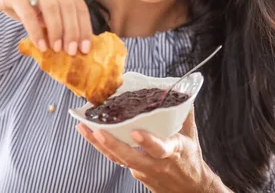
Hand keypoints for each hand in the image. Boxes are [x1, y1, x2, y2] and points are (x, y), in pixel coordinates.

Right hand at [0, 0, 92, 54]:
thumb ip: (56, 16)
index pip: (78, 3)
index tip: (86, 47)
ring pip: (52, 6)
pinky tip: (40, 45)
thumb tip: (73, 41)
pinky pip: (28, 12)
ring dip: (57, 31)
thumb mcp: (40, 4)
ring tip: (57, 49)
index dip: (84, 27)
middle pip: (68, 5)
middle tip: (72, 51)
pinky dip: (36, 31)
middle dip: (73, 31)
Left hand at [76, 108, 229, 192]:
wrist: (190, 190)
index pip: (160, 149)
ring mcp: (143, 170)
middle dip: (113, 144)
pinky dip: (104, 146)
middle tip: (98, 131)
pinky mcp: (135, 173)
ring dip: (99, 144)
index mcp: (172, 152)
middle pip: (131, 157)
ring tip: (84, 127)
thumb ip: (183, 113)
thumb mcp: (190, 137)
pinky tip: (91, 133)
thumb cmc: (190, 160)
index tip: (136, 133)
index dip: (148, 142)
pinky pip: (118, 159)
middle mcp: (156, 163)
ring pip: (119, 158)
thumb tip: (178, 91)